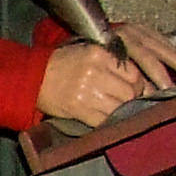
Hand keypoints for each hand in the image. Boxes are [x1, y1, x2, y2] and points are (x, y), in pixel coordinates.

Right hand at [38, 23, 175, 121]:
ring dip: (122, 111)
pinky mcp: (80, 109)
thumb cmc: (63, 65)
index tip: (137, 89)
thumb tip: (143, 82)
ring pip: (121, 106)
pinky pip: (105, 120)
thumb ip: (114, 63)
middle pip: (131, 90)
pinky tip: (104, 118)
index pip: (133, 72)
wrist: (33, 78)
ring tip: (114, 108)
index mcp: (99, 53)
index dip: (138, 83)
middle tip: (127, 101)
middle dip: (133, 98)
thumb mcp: (89, 53)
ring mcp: (87, 91)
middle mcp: (95, 70)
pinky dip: (108, 122)